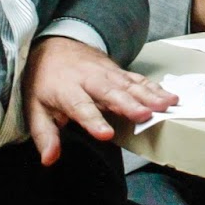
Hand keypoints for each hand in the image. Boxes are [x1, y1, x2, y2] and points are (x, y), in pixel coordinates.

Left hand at [24, 36, 175, 164]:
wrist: (54, 45)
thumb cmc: (45, 81)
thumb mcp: (35, 109)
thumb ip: (45, 135)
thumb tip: (49, 159)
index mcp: (66, 90)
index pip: (80, 106)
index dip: (93, 121)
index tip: (106, 134)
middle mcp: (90, 80)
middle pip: (111, 92)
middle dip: (129, 104)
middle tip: (145, 115)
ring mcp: (107, 73)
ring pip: (129, 84)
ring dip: (149, 94)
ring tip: (166, 105)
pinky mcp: (119, 71)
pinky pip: (138, 79)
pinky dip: (154, 87)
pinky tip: (169, 96)